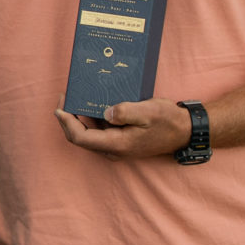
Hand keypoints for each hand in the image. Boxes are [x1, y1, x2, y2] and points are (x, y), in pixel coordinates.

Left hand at [56, 98, 192, 158]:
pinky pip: (98, 131)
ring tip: (75, 95)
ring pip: (88, 134)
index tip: (60, 107)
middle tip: (64, 96)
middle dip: (68, 118)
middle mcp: (113, 149)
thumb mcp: (148, 112)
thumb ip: (125, 112)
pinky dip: (91, 117)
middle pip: (80, 137)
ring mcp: (116, 147)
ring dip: (78, 117)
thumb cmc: (167, 121)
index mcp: (117, 144)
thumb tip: (105, 112)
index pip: (81, 137)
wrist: (184, 131)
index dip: (66, 122)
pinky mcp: (120, 141)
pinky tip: (92, 101)